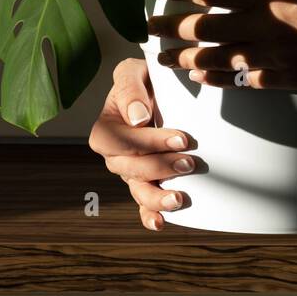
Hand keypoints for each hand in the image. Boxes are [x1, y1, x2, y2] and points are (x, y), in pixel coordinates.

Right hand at [88, 58, 198, 230]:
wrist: (162, 90)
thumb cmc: (146, 78)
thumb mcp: (133, 71)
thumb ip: (130, 88)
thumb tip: (138, 119)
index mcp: (106, 129)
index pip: (120, 141)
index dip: (149, 142)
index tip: (182, 138)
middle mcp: (115, 155)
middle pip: (129, 168)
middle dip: (160, 167)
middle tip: (190, 162)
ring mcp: (130, 172)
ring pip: (136, 190)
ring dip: (155, 198)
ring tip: (178, 199)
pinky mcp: (147, 182)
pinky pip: (142, 204)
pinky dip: (149, 215)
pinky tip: (160, 223)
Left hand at [147, 0, 296, 88]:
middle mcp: (264, 24)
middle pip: (203, 28)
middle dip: (170, 27)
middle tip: (147, 30)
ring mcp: (274, 55)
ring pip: (218, 58)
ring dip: (186, 58)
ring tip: (164, 59)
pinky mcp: (288, 78)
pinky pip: (244, 80)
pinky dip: (219, 78)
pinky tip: (203, 77)